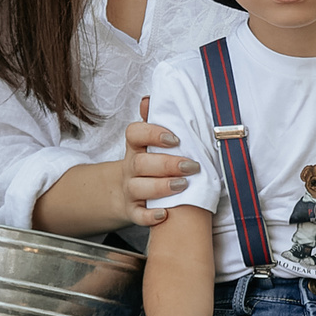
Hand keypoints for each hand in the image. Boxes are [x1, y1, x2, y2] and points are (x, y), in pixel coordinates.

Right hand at [116, 97, 198, 228]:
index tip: (175, 139)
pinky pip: (136, 216)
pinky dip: (149, 217)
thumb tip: (150, 99)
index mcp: (136, 147)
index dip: (153, 134)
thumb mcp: (150, 143)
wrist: (125, 194)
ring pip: (138, 187)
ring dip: (161, 187)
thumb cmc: (148, 164)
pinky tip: (164, 214)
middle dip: (166, 164)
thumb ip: (154, 121)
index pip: (134, 134)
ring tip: (182, 186)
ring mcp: (130, 190)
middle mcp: (130, 168)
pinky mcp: (132, 210)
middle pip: (140, 163)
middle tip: (191, 165)